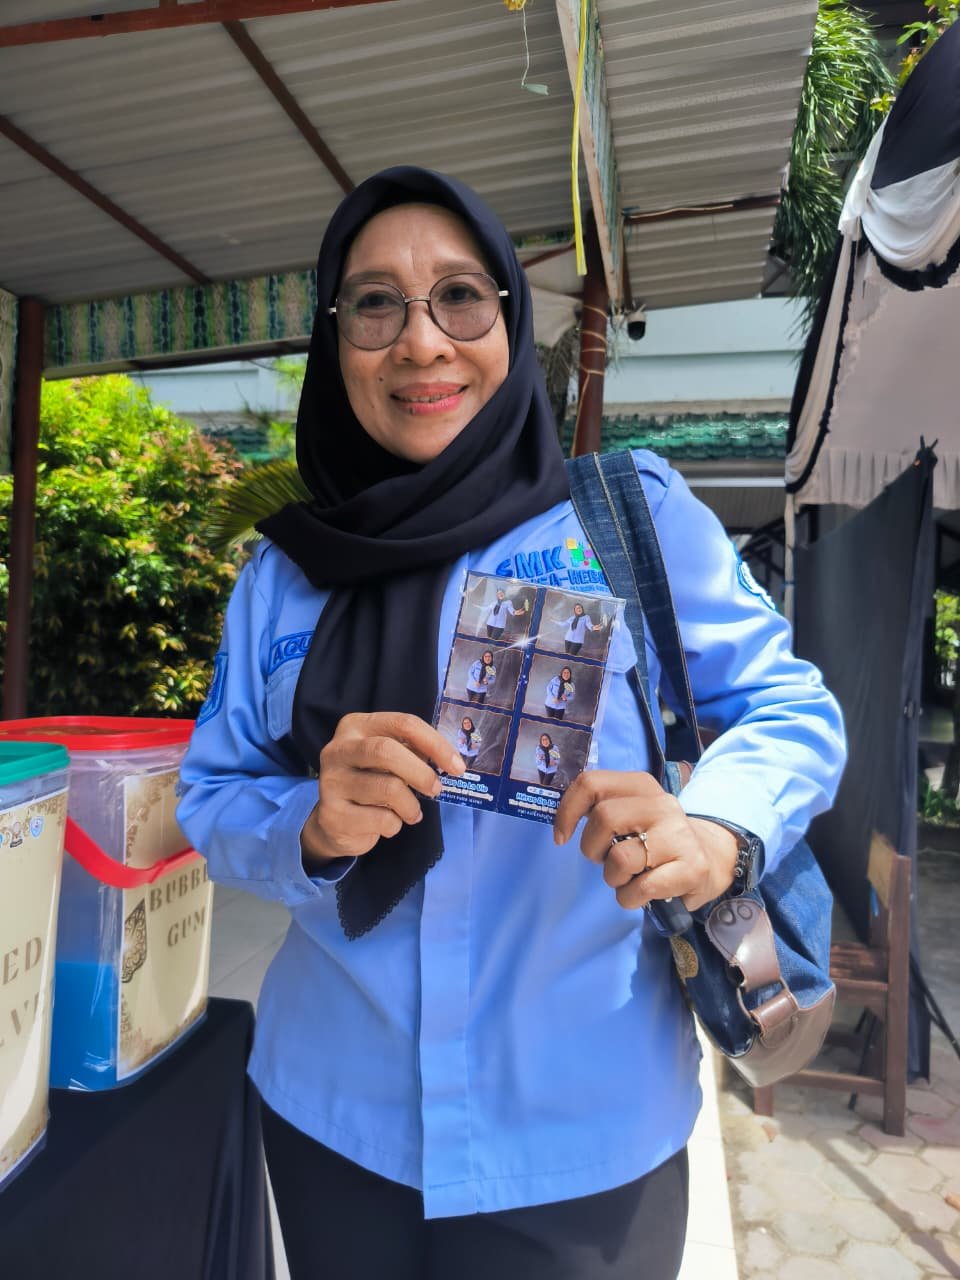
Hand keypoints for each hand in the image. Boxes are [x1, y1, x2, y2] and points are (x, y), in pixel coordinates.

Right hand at [301, 712, 464, 869]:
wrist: (334, 822)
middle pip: (387, 751)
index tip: (457, 766)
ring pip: (388, 789)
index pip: (402, 723)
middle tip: (436, 789)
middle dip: (421, 773)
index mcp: (355, 726)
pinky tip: (388, 823)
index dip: (435, 744)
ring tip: (411, 812)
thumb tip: (450, 761)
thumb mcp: (389, 760)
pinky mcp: (332, 814)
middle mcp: (338, 749)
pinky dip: (395, 825)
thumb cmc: (371, 781)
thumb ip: (413, 752)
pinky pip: (381, 819)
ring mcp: (331, 781)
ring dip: (411, 806)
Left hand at [553, 770, 738, 911]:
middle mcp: (661, 805)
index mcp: (641, 786)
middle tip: (603, 860)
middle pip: (604, 819)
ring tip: (627, 878)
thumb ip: (601, 809)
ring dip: (613, 878)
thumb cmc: (656, 839)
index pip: (591, 783)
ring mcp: (678, 836)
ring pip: (620, 858)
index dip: (567, 812)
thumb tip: (561, 823)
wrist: (710, 858)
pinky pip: (641, 888)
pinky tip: (641, 894)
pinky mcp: (690, 868)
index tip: (561, 837)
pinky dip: (630, 898)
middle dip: (592, 849)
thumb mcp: (631, 814)